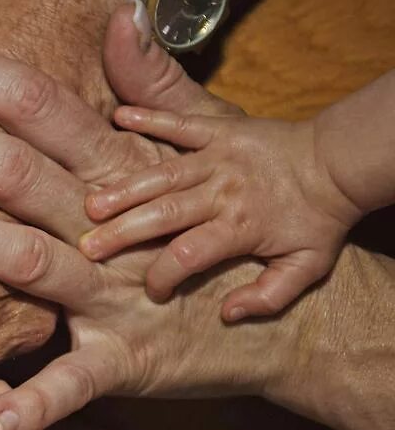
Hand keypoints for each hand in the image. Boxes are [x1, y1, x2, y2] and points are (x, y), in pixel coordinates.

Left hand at [0, 5, 299, 429]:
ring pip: (28, 258)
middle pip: (15, 170)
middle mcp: (109, 226)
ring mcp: (115, 293)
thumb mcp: (204, 147)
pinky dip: (34, 403)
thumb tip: (123, 16)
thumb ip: (155, 87)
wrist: (291, 321)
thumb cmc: (224, 230)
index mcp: (117, 173)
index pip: (39, 107)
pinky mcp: (127, 360)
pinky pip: (74, 382)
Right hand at [81, 108, 359, 319]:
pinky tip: (118, 116)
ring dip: (126, 189)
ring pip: (164, 175)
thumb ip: (268, 296)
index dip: (164, 276)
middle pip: (165, 214)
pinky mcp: (220, 129)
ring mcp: (218, 157)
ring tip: (91, 205)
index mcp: (240, 227)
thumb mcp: (307, 268)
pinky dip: (151, 117)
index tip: (151, 291)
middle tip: (88, 247)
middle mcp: (223, 192)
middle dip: (124, 232)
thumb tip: (226, 314)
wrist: (340, 163)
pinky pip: (181, 122)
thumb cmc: (319, 220)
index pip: (190, 255)